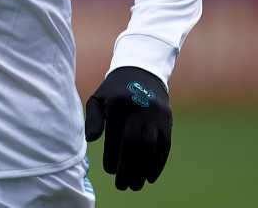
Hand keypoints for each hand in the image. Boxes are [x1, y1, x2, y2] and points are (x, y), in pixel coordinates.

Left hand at [84, 66, 171, 190]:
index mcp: (118, 106)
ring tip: (135, 185)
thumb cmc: (114, 90)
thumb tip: (90, 140)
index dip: (112, 157)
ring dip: (143, 170)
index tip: (109, 171)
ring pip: (150, 148)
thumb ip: (93, 119)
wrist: (141, 72)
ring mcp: (155, 117)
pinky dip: (158, 164)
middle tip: (122, 186)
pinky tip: (150, 177)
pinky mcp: (167, 122)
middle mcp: (138, 111)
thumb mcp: (98, 98)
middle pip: (133, 146)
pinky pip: (164, 147)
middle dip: (127, 169)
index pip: (115, 138)